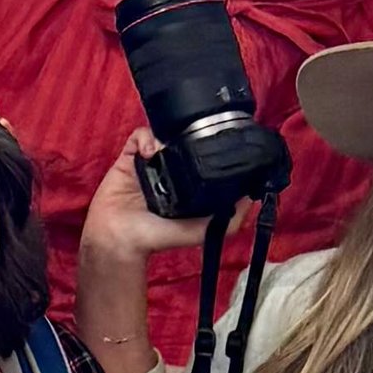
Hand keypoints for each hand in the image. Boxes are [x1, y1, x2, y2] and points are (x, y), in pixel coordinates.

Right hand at [74, 132, 207, 372]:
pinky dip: (145, 138)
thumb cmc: (157, 237)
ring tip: (166, 149)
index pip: (202, 156)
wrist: (119, 238)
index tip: (215, 143)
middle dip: (187, 136)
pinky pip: (139, 136)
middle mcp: (170, 169)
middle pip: (183, 140)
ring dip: (166, 135)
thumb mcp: (199, 233)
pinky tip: (149, 152)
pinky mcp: (129, 157)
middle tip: (191, 140)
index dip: (208, 147)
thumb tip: (252, 200)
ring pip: (162, 134)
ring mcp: (149, 161)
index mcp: (188, 183)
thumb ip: (227, 222)